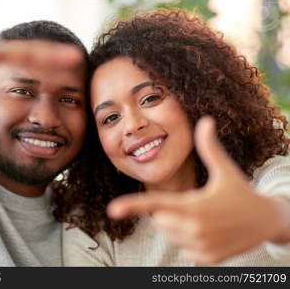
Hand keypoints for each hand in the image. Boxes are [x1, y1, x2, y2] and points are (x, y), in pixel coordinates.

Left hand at [107, 116, 285, 263]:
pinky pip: (183, 250)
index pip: (156, 204)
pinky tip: (209, 233)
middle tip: (195, 205)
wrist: (267, 221)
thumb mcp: (226, 170)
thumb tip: (205, 120)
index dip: (133, 206)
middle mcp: (195, 228)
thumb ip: (209, 147)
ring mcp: (201, 246)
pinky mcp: (207, 260)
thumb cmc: (241, 192)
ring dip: (179, 227)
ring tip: (204, 218)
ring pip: (170, 235)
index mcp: (194, 205)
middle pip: (160, 220)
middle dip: (169, 212)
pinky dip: (190, 241)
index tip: (112, 210)